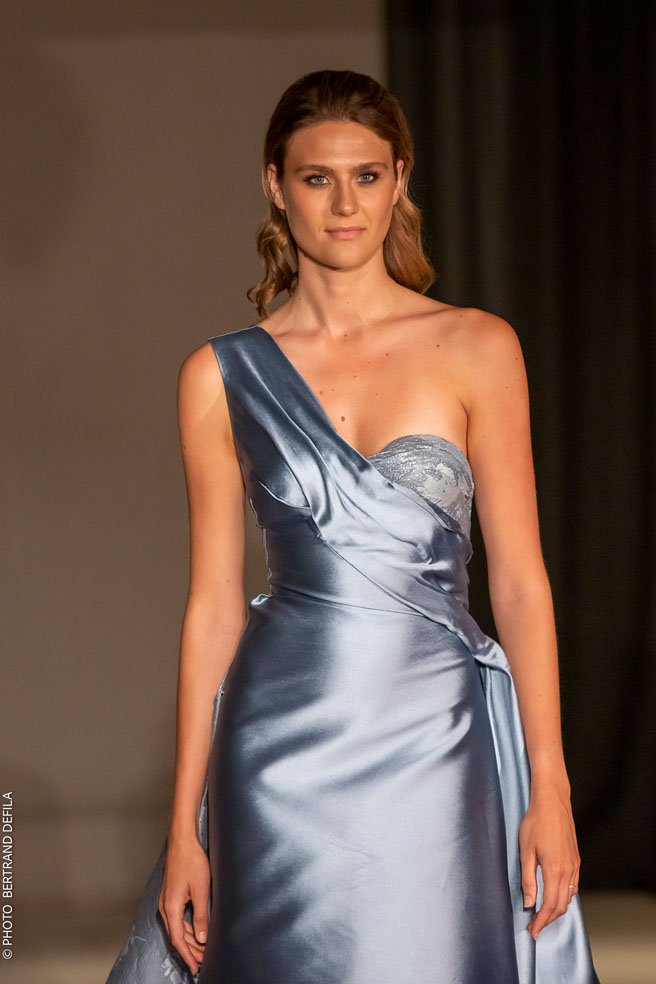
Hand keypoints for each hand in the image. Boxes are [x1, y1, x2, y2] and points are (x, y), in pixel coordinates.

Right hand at [158, 834, 210, 974]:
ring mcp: (166, 901)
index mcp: (171, 908)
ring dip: (189, 939)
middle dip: (190, 950)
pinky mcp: (170, 895)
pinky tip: (196, 931)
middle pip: (177, 936)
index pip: (179, 940)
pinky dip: (186, 927)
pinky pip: (177, 918)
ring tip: (202, 949)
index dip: (188, 955)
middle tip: (203, 960)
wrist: (182, 841)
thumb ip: (201, 916)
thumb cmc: (191, 861)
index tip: (196, 966)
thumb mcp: (201, 890)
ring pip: (177, 927)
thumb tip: (202, 938)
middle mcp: (165, 907)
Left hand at [519, 784, 580, 940]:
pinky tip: (555, 897)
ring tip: (542, 915)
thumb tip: (529, 903)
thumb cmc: (535, 822)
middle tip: (535, 928)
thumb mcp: (525, 850)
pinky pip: (573, 886)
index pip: (549, 905)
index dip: (541, 921)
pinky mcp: (576, 859)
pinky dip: (565, 897)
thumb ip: (528, 879)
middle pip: (561, 905)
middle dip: (548, 920)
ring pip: (569, 897)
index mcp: (555, 869)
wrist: (552, 801)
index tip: (532, 931)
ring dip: (556, 910)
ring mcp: (575, 865)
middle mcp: (569, 870)